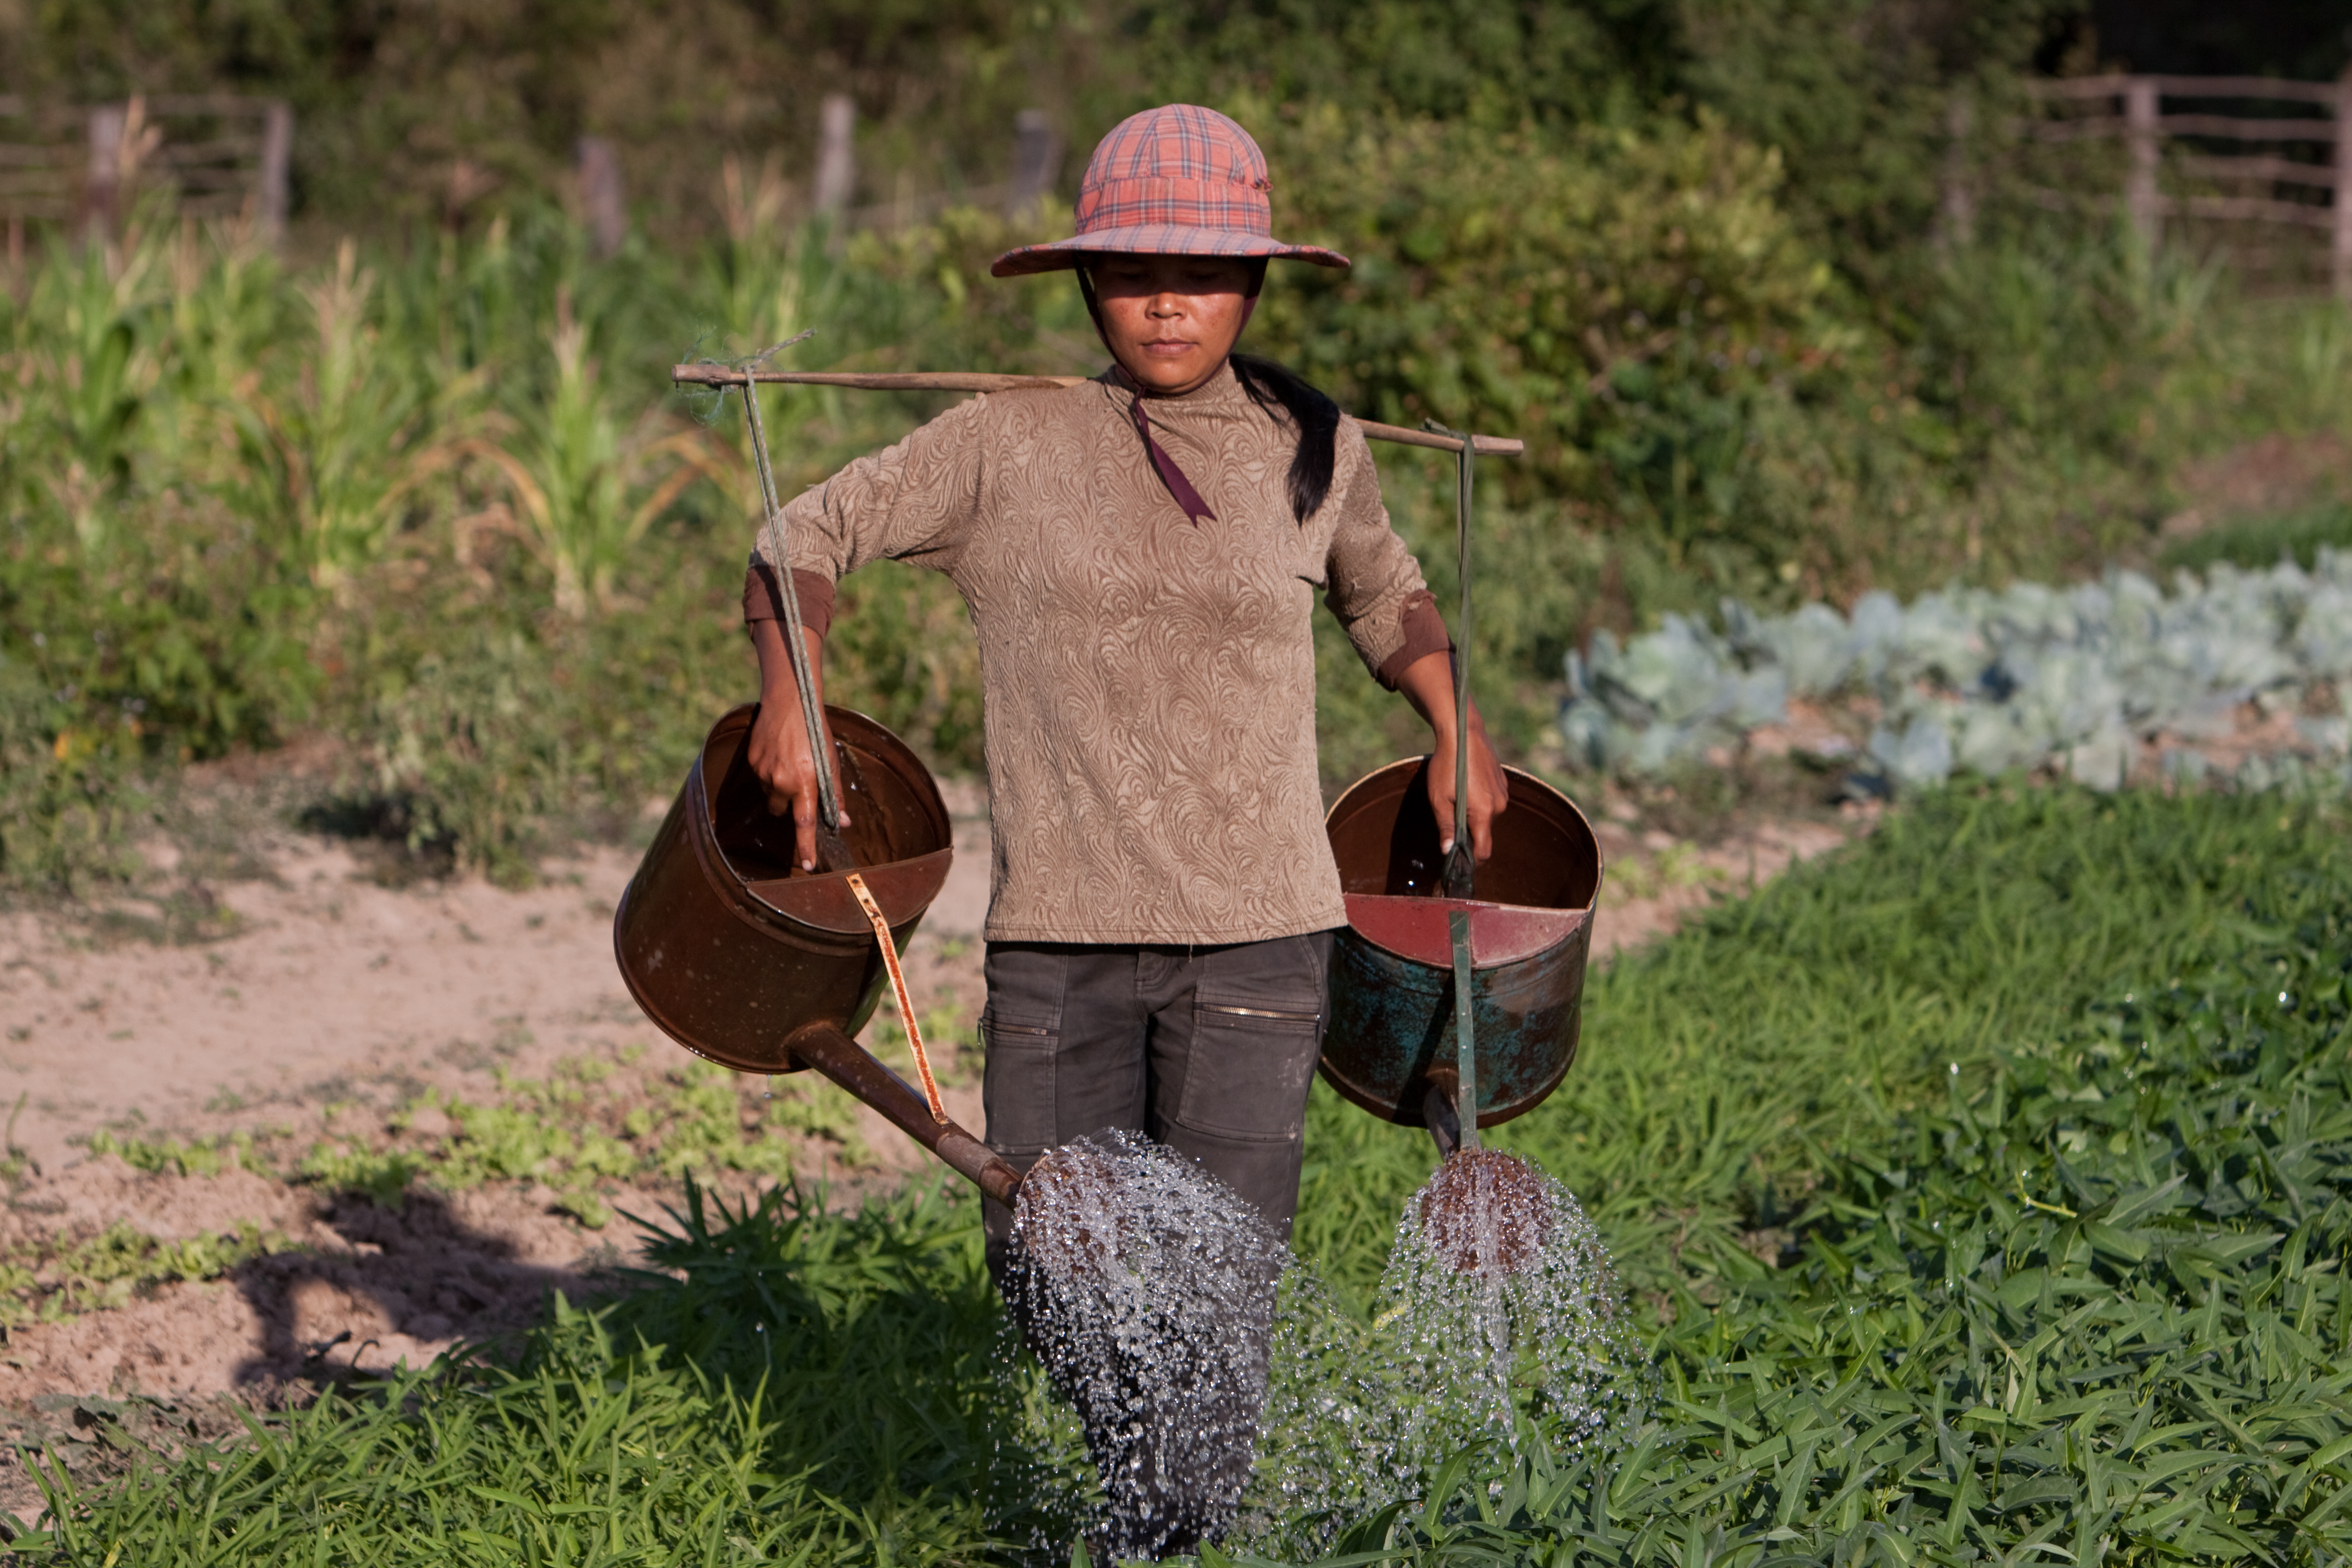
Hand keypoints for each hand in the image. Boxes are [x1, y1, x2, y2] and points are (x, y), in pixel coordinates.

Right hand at [745, 619, 846, 871]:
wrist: (788, 701)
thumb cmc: (815, 731)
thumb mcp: (831, 762)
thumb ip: (834, 794)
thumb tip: (842, 822)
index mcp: (805, 782)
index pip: (805, 824)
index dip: (806, 847)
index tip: (806, 865)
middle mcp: (781, 781)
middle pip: (780, 811)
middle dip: (787, 805)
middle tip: (797, 785)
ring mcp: (762, 772)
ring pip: (769, 794)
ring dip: (778, 787)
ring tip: (788, 762)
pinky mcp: (751, 761)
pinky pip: (759, 778)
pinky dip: (768, 773)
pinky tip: (777, 754)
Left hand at [1392, 649, 1509, 861]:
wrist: (1463, 732)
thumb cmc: (1447, 766)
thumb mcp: (1439, 798)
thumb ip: (1446, 827)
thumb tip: (1448, 853)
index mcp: (1483, 813)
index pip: (1484, 851)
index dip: (1472, 861)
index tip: (1458, 861)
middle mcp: (1499, 806)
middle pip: (1484, 833)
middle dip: (1468, 833)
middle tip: (1449, 816)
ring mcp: (1504, 794)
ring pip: (1488, 817)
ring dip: (1474, 814)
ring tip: (1457, 795)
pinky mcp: (1504, 783)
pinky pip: (1492, 802)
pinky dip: (1480, 801)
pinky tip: (1467, 785)